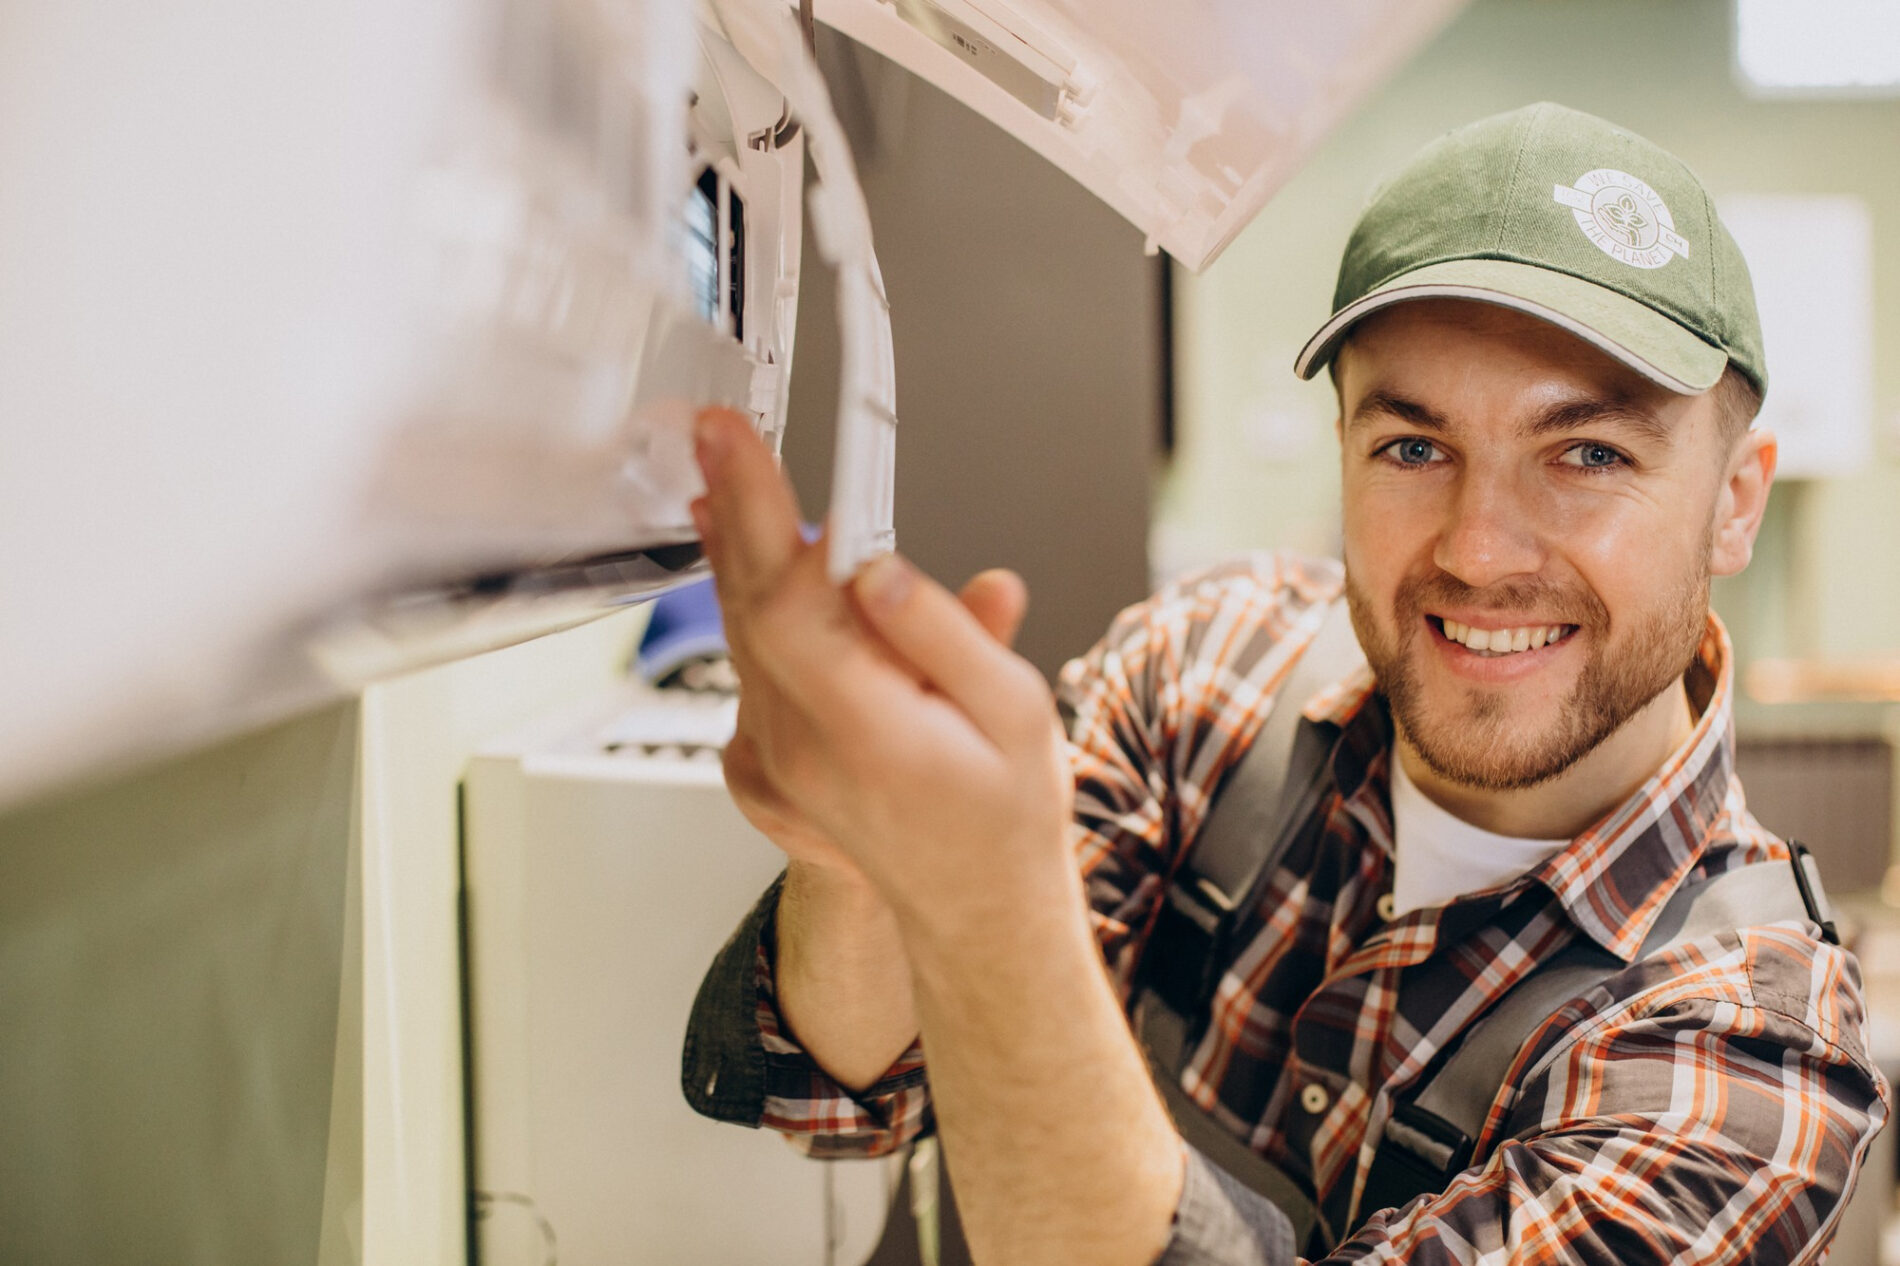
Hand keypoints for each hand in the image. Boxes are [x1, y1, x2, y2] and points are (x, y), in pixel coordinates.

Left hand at [690, 407, 1074, 933]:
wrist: (977, 905)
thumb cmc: (1006, 812)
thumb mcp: (1014, 712)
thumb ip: (944, 632)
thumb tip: (876, 568)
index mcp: (867, 729)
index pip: (787, 601)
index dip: (758, 512)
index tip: (739, 444)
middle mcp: (803, 745)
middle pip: (749, 605)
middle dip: (734, 507)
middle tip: (718, 435)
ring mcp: (776, 756)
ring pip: (741, 633)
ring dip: (735, 551)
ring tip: (727, 479)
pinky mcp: (769, 758)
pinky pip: (749, 666)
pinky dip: (750, 606)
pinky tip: (755, 567)